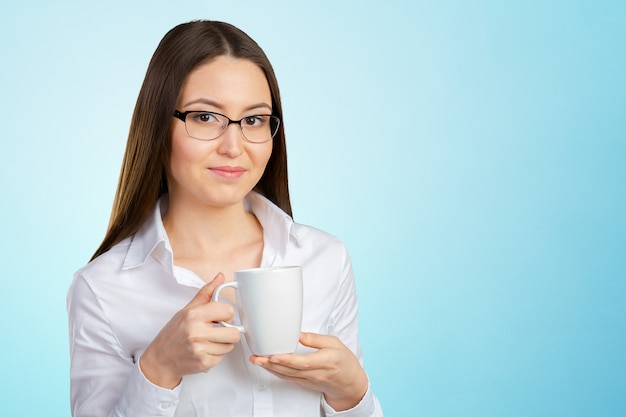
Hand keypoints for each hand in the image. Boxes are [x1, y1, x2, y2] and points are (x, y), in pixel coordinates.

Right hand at [140, 273, 240, 387]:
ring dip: (223, 344)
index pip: (228, 311)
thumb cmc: (173, 333)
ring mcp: (200, 349)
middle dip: (229, 332)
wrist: (160, 359)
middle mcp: (196, 332)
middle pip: (234, 333)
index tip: (221, 317)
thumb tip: (220, 277)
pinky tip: (205, 350)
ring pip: (230, 346)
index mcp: (194, 315)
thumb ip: (206, 293)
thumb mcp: (187, 310)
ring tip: (209, 341)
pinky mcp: (203, 363)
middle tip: (219, 330)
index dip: (227, 314)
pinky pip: (222, 357)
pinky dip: (216, 354)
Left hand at [250, 332, 368, 410]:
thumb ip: (315, 339)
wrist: (350, 383)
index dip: (287, 360)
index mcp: (326, 361)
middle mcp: (316, 373)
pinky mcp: (305, 384)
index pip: (303, 362)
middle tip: (256, 358)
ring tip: (257, 360)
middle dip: (271, 364)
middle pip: (290, 370)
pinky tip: (267, 367)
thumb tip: (298, 335)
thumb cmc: (345, 361)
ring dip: (270, 369)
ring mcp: (310, 381)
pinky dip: (276, 373)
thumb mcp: (335, 343)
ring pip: (287, 376)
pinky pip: (288, 379)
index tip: (274, 356)